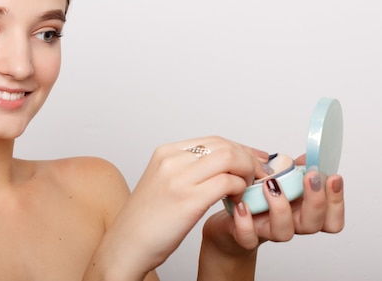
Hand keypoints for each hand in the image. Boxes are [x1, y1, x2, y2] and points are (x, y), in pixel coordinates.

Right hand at [87, 136, 269, 279]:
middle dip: (249, 159)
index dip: (240, 149)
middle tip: (260, 175)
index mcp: (165, 153)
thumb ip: (186, 170)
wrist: (126, 245)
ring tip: (248, 188)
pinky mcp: (189, 199)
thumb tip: (220, 165)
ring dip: (247, 172)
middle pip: (224, 146)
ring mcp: (179, 178)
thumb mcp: (162, 183)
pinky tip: (238, 201)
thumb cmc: (145, 221)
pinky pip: (228, 182)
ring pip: (230, 159)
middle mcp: (171, 160)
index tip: (254, 160)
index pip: (213, 140)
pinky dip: (240, 189)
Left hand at [203, 154, 344, 255]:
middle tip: (309, 177)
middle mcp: (289, 224)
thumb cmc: (258, 197)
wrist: (231, 217)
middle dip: (315, 201)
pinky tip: (243, 204)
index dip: (336, 202)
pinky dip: (245, 222)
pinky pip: (248, 237)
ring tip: (271, 184)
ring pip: (283, 233)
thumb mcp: (280, 178)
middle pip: (313, 225)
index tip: (332, 177)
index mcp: (302, 212)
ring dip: (280, 207)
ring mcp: (267, 231)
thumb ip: (295, 169)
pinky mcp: (245, 235)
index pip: (332, 219)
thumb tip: (309, 157)